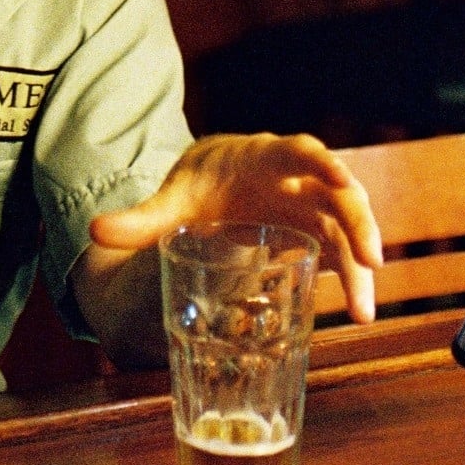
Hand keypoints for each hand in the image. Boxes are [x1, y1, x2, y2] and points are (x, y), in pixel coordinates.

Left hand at [90, 132, 383, 322]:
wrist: (217, 183)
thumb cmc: (202, 182)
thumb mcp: (174, 198)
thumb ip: (140, 218)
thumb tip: (94, 232)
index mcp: (267, 157)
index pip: (302, 151)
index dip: (325, 162)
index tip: (342, 179)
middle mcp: (300, 179)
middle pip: (340, 193)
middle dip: (358, 223)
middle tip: (370, 259)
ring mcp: (315, 207)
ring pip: (349, 229)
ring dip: (360, 264)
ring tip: (363, 309)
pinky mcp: (318, 234)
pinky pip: (343, 255)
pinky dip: (351, 282)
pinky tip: (359, 313)